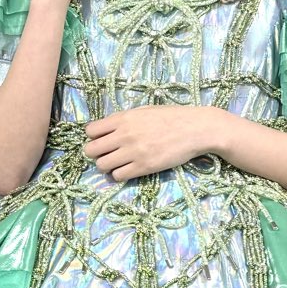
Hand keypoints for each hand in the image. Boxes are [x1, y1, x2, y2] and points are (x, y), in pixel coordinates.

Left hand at [85, 104, 222, 180]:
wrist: (196, 129)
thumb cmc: (171, 117)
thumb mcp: (144, 111)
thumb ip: (124, 120)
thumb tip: (107, 130)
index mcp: (123, 118)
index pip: (90, 131)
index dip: (93, 137)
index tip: (102, 140)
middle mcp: (124, 135)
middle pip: (91, 150)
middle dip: (96, 153)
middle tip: (107, 154)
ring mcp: (133, 152)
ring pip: (102, 165)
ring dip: (106, 166)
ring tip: (117, 164)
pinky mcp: (144, 167)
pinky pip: (118, 176)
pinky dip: (118, 175)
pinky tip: (127, 170)